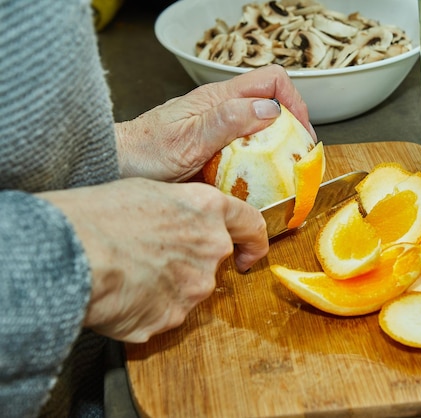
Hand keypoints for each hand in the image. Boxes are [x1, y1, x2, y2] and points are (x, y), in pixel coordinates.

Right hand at [38, 178, 267, 342]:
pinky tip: (123, 294)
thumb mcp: (149, 192)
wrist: (72, 253)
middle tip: (153, 258)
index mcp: (208, 210)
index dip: (253, 240)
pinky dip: (148, 308)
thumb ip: (182, 210)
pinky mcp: (175, 317)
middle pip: (214, 261)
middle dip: (191, 262)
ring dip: (167, 286)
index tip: (250, 252)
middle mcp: (212, 248)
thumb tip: (182, 223)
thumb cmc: (100, 214)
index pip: (250, 224)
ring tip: (128, 273)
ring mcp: (196, 286)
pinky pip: (166, 313)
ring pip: (189, 289)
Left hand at [115, 64, 315, 181]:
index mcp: (220, 98)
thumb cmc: (144, 153)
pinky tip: (257, 184)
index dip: (294, 103)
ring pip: (263, 131)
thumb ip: (226, 121)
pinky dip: (259, 166)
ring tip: (283, 176)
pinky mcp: (215, 149)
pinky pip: (247, 151)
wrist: (117, 166)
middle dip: (292, 130)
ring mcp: (220, 129)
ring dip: (277, 150)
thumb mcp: (188, 140)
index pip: (272, 81)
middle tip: (297, 161)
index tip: (300, 135)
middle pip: (273, 106)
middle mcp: (223, 110)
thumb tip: (269, 109)